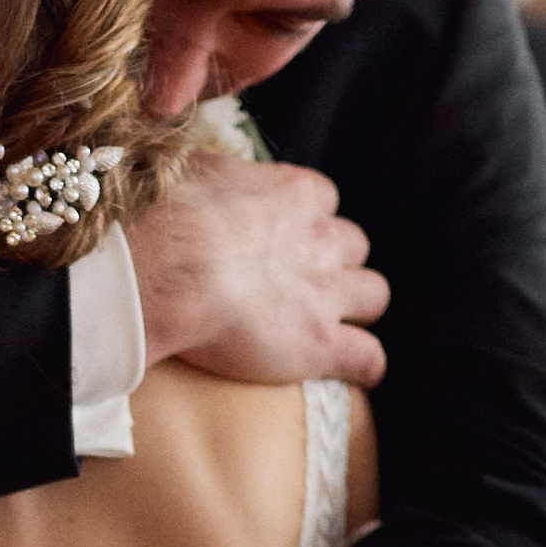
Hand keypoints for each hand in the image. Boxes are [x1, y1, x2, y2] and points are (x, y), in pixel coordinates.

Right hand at [126, 154, 386, 386]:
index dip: (306, 221)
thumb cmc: (171, 216)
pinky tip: (357, 374)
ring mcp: (327, 292)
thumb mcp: (196, 171)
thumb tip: (205, 176)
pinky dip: (365, 366)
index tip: (285, 236)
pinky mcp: (323, 343)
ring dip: (357, 308)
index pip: (323, 200)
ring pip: (374, 295)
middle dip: (336, 262)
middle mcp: (321, 239)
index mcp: (296, 194)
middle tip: (303, 282)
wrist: (173, 266)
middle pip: (355, 247)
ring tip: (330, 326)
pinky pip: (368, 357)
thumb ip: (216, 174)